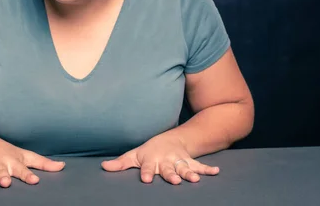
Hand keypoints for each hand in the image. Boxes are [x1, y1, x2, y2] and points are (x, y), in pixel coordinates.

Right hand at [0, 133, 65, 186]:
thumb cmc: (9, 153)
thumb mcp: (26, 156)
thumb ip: (43, 164)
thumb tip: (63, 167)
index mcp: (13, 162)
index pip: (23, 170)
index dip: (29, 176)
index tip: (35, 182)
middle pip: (1, 171)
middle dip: (2, 177)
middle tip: (4, 183)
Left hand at [101, 134, 219, 184]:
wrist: (168, 139)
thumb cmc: (149, 151)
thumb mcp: (134, 155)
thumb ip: (121, 163)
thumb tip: (104, 167)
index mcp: (151, 159)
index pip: (147, 167)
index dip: (146, 173)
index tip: (145, 180)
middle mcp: (166, 160)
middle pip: (168, 168)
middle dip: (171, 174)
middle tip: (174, 181)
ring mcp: (178, 160)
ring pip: (184, 167)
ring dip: (189, 172)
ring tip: (195, 179)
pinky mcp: (189, 161)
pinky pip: (199, 165)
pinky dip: (208, 169)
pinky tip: (216, 172)